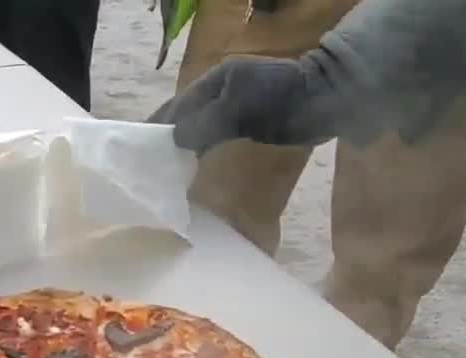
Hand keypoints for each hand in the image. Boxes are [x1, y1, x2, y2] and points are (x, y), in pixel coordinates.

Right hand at [147, 56, 332, 154]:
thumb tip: (173, 139)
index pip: (177, 106)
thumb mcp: (240, 108)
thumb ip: (206, 123)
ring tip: (163, 170)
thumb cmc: (283, 99)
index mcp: (214, 80)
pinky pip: (215, 137)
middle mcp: (219, 92)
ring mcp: (233, 108)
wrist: (326, 100)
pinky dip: (201, 151)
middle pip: (184, 116)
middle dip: (166, 137)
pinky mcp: (247, 124)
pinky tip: (191, 166)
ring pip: (199, 129)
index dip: (158, 126)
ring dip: (182, 147)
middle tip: (146, 164)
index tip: (139, 149)